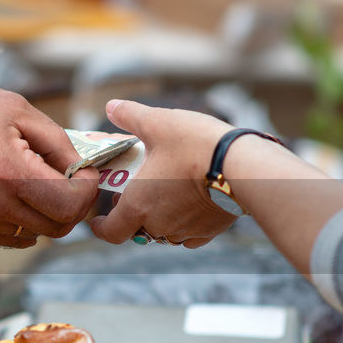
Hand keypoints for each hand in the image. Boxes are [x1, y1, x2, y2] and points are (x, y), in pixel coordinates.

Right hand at [0, 76, 99, 247]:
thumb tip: (81, 168)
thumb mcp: (18, 110)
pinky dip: (20, 220)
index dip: (88, 190)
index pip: (71, 204)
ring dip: (45, 213)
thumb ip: (58, 142)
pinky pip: (9, 237)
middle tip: (69, 181)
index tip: (86, 174)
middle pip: (58, 227)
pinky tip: (12, 193)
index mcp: (11, 174)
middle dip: (72, 205)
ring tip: (36, 182)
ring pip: (35, 235)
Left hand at [90, 99, 236, 247]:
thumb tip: (111, 106)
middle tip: (132, 197)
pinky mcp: (210, 231)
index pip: (111, 232)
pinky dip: (184, 227)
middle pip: (137, 231)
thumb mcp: (157, 123)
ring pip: (163, 233)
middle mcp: (159, 225)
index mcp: (138, 205)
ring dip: (157, 220)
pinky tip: (187, 209)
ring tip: (161, 198)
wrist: (243, 166)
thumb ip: (130, 116)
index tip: (98, 220)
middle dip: (131, 217)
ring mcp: (186, 231)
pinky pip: (190, 237)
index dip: (101, 227)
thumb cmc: (194, 144)